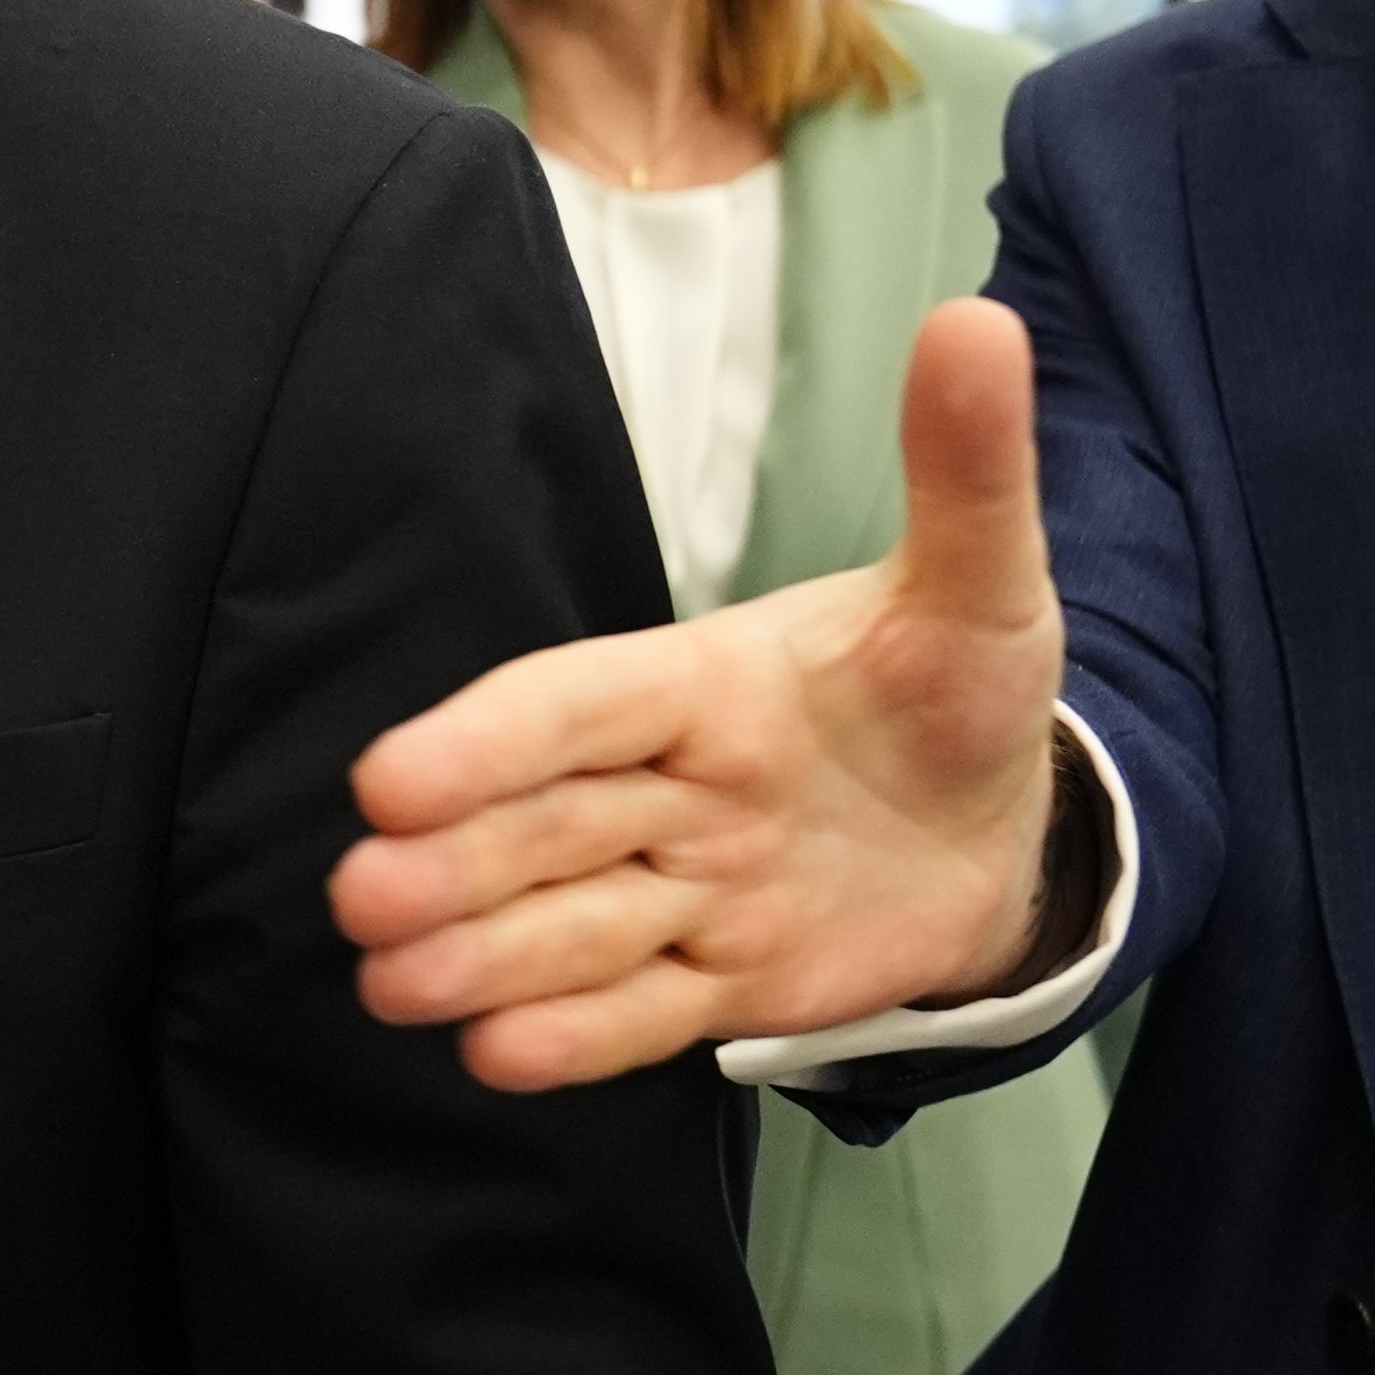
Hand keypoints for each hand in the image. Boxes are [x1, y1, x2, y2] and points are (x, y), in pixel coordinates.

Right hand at [331, 295, 1067, 1088]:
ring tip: (393, 987)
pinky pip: (644, 1012)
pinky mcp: (728, 982)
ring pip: (572, 923)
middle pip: (545, 826)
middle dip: (454, 864)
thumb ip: (967, 468)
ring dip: (482, 955)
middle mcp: (675, 789)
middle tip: (362, 898)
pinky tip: (494, 1053)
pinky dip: (575, 1035)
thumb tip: (977, 320)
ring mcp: (694, 890)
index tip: (390, 779)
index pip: (577, 708)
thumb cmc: (968, 687)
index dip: (489, 740)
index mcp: (704, 684)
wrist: (1013, 820)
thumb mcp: (985, 583)